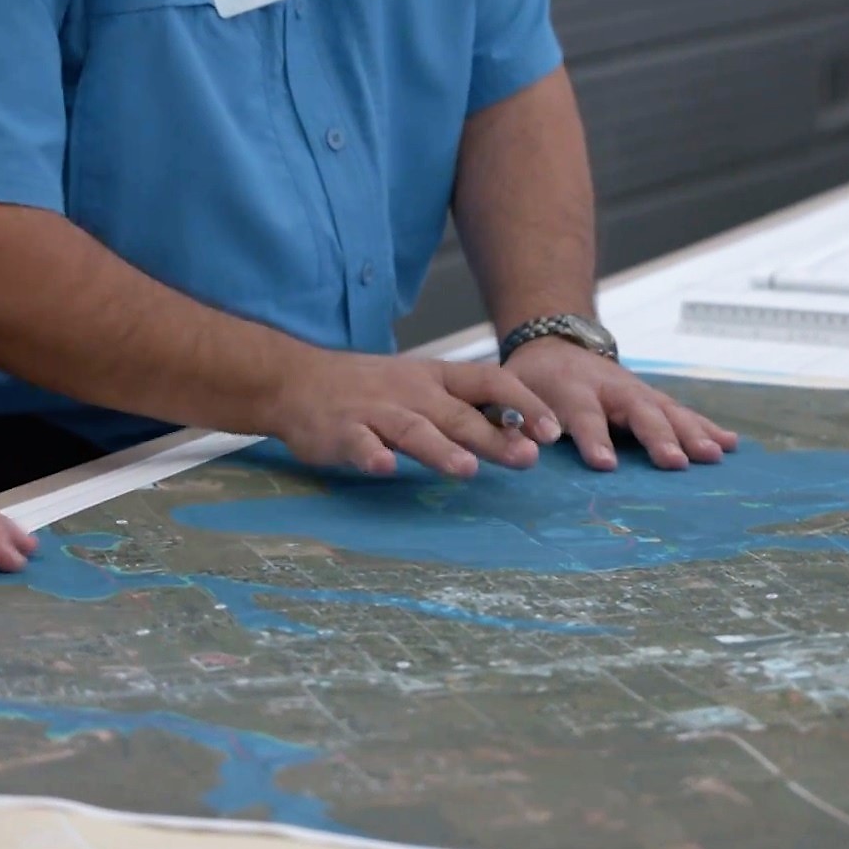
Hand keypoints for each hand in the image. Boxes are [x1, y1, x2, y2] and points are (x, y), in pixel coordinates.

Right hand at [265, 350, 560, 477]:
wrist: (296, 380)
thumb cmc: (371, 390)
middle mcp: (412, 392)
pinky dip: (371, 454)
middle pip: (459, 413)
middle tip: (527, 457)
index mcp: (436, 378)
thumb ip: (466, 409)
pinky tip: (384, 467)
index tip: (552, 430)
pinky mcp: (341, 431)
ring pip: (413, 429)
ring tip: (466, 470)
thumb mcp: (423, 387)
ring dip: (440, 449)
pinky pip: (359, 443)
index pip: (489, 383)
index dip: (523, 404)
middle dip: (494, 434)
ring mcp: (375, 411)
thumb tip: (524, 434)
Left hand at [504, 339, 737, 470]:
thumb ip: (513, 419)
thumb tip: (520, 447)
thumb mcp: (509, 394)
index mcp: (571, 388)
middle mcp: (610, 388)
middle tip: (674, 462)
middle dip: (657, 437)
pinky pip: (683, 413)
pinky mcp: (653, 398)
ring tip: (713, 455)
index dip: (594, 439)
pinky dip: (707, 427)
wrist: (555, 344)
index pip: (584, 415)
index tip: (605, 464)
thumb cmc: (530, 381)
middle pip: (637, 412)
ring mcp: (636, 391)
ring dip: (692, 433)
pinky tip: (730, 443)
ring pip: (668, 411)